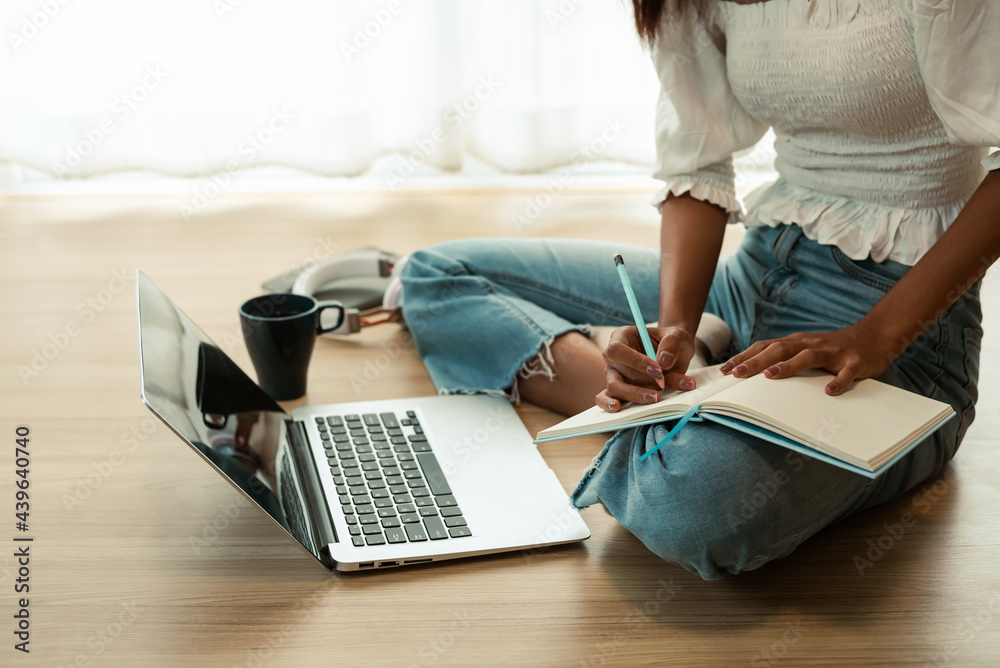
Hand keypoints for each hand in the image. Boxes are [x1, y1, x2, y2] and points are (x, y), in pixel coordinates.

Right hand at [595, 325, 697, 411]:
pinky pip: (604, 398)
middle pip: (617, 370)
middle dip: (641, 381)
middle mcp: (613, 356)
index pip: (618, 349)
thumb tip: (664, 361)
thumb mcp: (677, 335)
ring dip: (636, 394)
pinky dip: (608, 404)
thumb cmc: (672, 342)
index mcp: (622, 336)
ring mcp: (613, 374)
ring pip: (615, 387)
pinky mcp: (617, 390)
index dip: (635, 361)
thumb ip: (672, 343)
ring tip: (657, 398)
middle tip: (662, 385)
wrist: (674, 355)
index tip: (658, 370)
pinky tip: (618, 408)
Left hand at [720, 324, 890, 394]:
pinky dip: (838, 381)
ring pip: (808, 357)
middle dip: (757, 361)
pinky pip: (846, 372)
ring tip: (771, 376)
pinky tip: (829, 391)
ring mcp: (833, 352)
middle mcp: (811, 344)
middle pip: (780, 349)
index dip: (745, 356)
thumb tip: (753, 374)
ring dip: (788, 366)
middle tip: (738, 374)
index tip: (725, 369)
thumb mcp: (805, 350)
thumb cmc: (832, 349)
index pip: (765, 347)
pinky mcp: (854, 362)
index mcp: (797, 342)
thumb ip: (784, 359)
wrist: (873, 337)